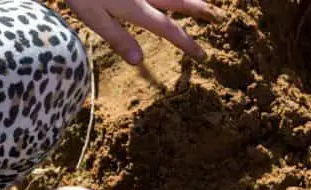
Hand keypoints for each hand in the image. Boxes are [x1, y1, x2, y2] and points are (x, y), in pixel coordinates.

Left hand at [66, 0, 221, 64]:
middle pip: (178, 1)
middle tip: (217, 16)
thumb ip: (117, 37)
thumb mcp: (93, 17)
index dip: (187, 43)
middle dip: (199, 10)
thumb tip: (140, 62)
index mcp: (137, 8)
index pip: (169, 29)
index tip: (202, 55)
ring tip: (203, 0)